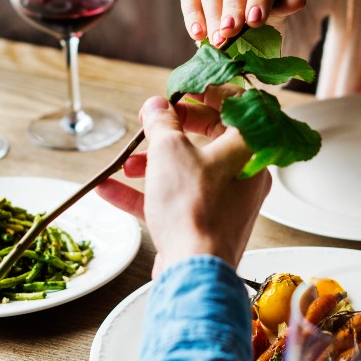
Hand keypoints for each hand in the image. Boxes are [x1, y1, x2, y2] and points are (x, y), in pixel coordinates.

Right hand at [96, 95, 271, 276]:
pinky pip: (179, 198)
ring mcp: (229, 200)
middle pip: (209, 137)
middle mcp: (245, 172)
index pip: (235, 104)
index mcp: (249, 147)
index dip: (204, 91)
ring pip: (190, 169)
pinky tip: (111, 189)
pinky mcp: (209, 223)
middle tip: (149, 123)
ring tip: (126, 164)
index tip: (179, 90)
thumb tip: (157, 107)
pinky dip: (148, 192)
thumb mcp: (169, 151)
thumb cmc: (193, 208)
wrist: (194, 271)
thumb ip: (162, 122)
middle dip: (170, 130)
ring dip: (154, 162)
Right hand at [179, 0, 305, 46]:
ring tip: (217, 40)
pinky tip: (198, 34)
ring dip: (213, 16)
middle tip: (230, 33)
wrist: (243, 6)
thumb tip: (298, 0)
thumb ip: (286, 4)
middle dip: (233, 9)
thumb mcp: (279, 6)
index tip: (255, 20)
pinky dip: (193, 15)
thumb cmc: (266, 5)